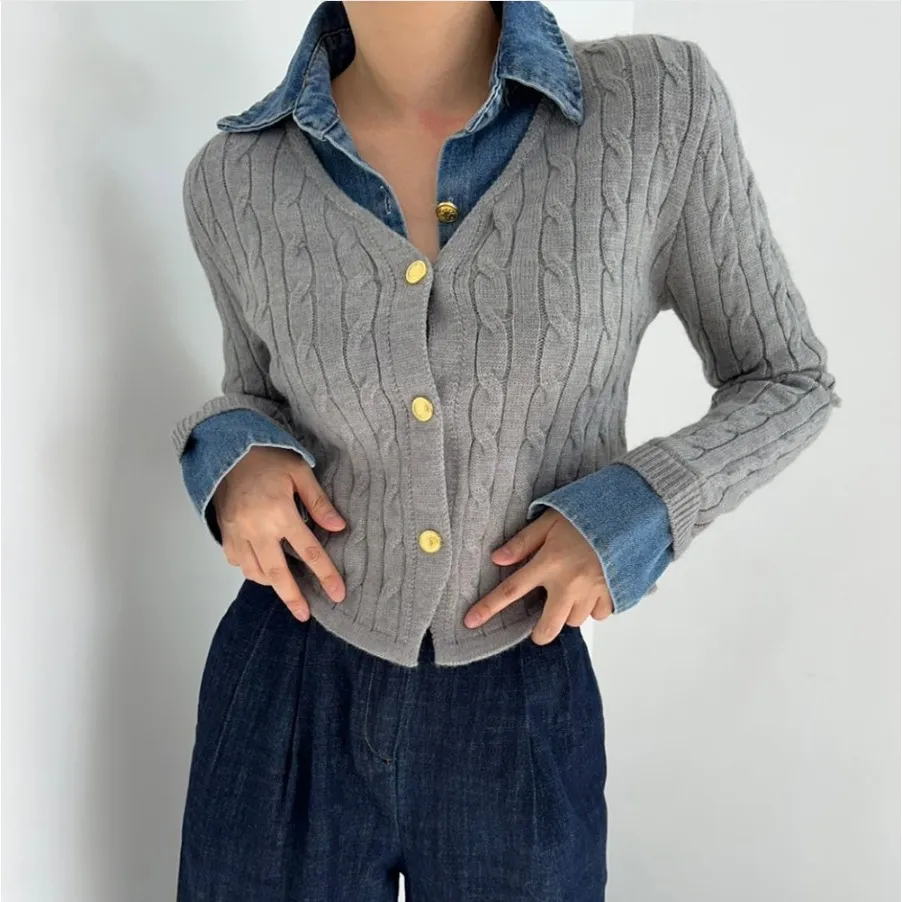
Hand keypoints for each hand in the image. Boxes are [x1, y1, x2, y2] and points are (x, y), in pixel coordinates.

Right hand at [212, 446, 345, 620]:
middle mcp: (257, 528)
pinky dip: (251, 568)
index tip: (338, 594)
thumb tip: (339, 528)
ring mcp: (237, 533)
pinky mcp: (224, 533)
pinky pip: (237, 562)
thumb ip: (318, 503)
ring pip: (255, 571)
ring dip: (272, 582)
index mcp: (280, 513)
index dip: (325, 575)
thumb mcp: (300, 472)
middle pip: (278, 573)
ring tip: (287, 587)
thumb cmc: (268, 458)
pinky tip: (263, 566)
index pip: (309, 552)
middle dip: (293, 597)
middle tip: (304, 615)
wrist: (228, 450)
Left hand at [464, 509, 612, 643]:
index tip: (470, 622)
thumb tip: (496, 559)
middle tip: (541, 621)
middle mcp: (569, 583)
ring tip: (572, 588)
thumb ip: (523, 542)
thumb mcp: (549, 520)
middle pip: (548, 627)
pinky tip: (593, 588)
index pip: (511, 590)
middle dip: (540, 632)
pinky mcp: (613, 595)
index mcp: (548, 562)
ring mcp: (592, 592)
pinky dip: (593, 607)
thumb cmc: (587, 514)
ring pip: (573, 621)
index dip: (488, 608)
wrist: (631, 514)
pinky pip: (597, 615)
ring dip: (568, 612)